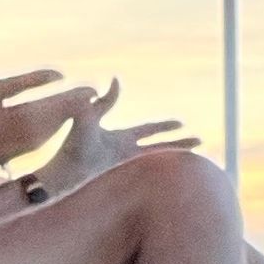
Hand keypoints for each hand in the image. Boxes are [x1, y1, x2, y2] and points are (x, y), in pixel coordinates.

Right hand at [0, 21, 93, 202]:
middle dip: (68, 103)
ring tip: (79, 110)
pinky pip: (27, 149)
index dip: (43, 79)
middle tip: (90, 94)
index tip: (58, 74)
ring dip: (60, 121)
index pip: (19, 86)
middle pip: (40, 113)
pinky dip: (44, 139)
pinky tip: (53, 131)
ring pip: (38, 134)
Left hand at [38, 78, 200, 198]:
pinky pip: (152, 177)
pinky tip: (182, 184)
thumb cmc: (71, 148)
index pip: (148, 130)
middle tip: (199, 140)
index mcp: (120, 139)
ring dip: (178, 160)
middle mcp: (126, 154)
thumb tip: (116, 79)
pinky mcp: (127, 181)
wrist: (63, 176)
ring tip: (200, 162)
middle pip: (160, 147)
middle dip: (180, 143)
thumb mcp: (89, 118)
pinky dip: (167, 177)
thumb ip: (105, 102)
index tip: (181, 123)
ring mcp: (127, 169)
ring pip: (158, 163)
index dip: (164, 127)